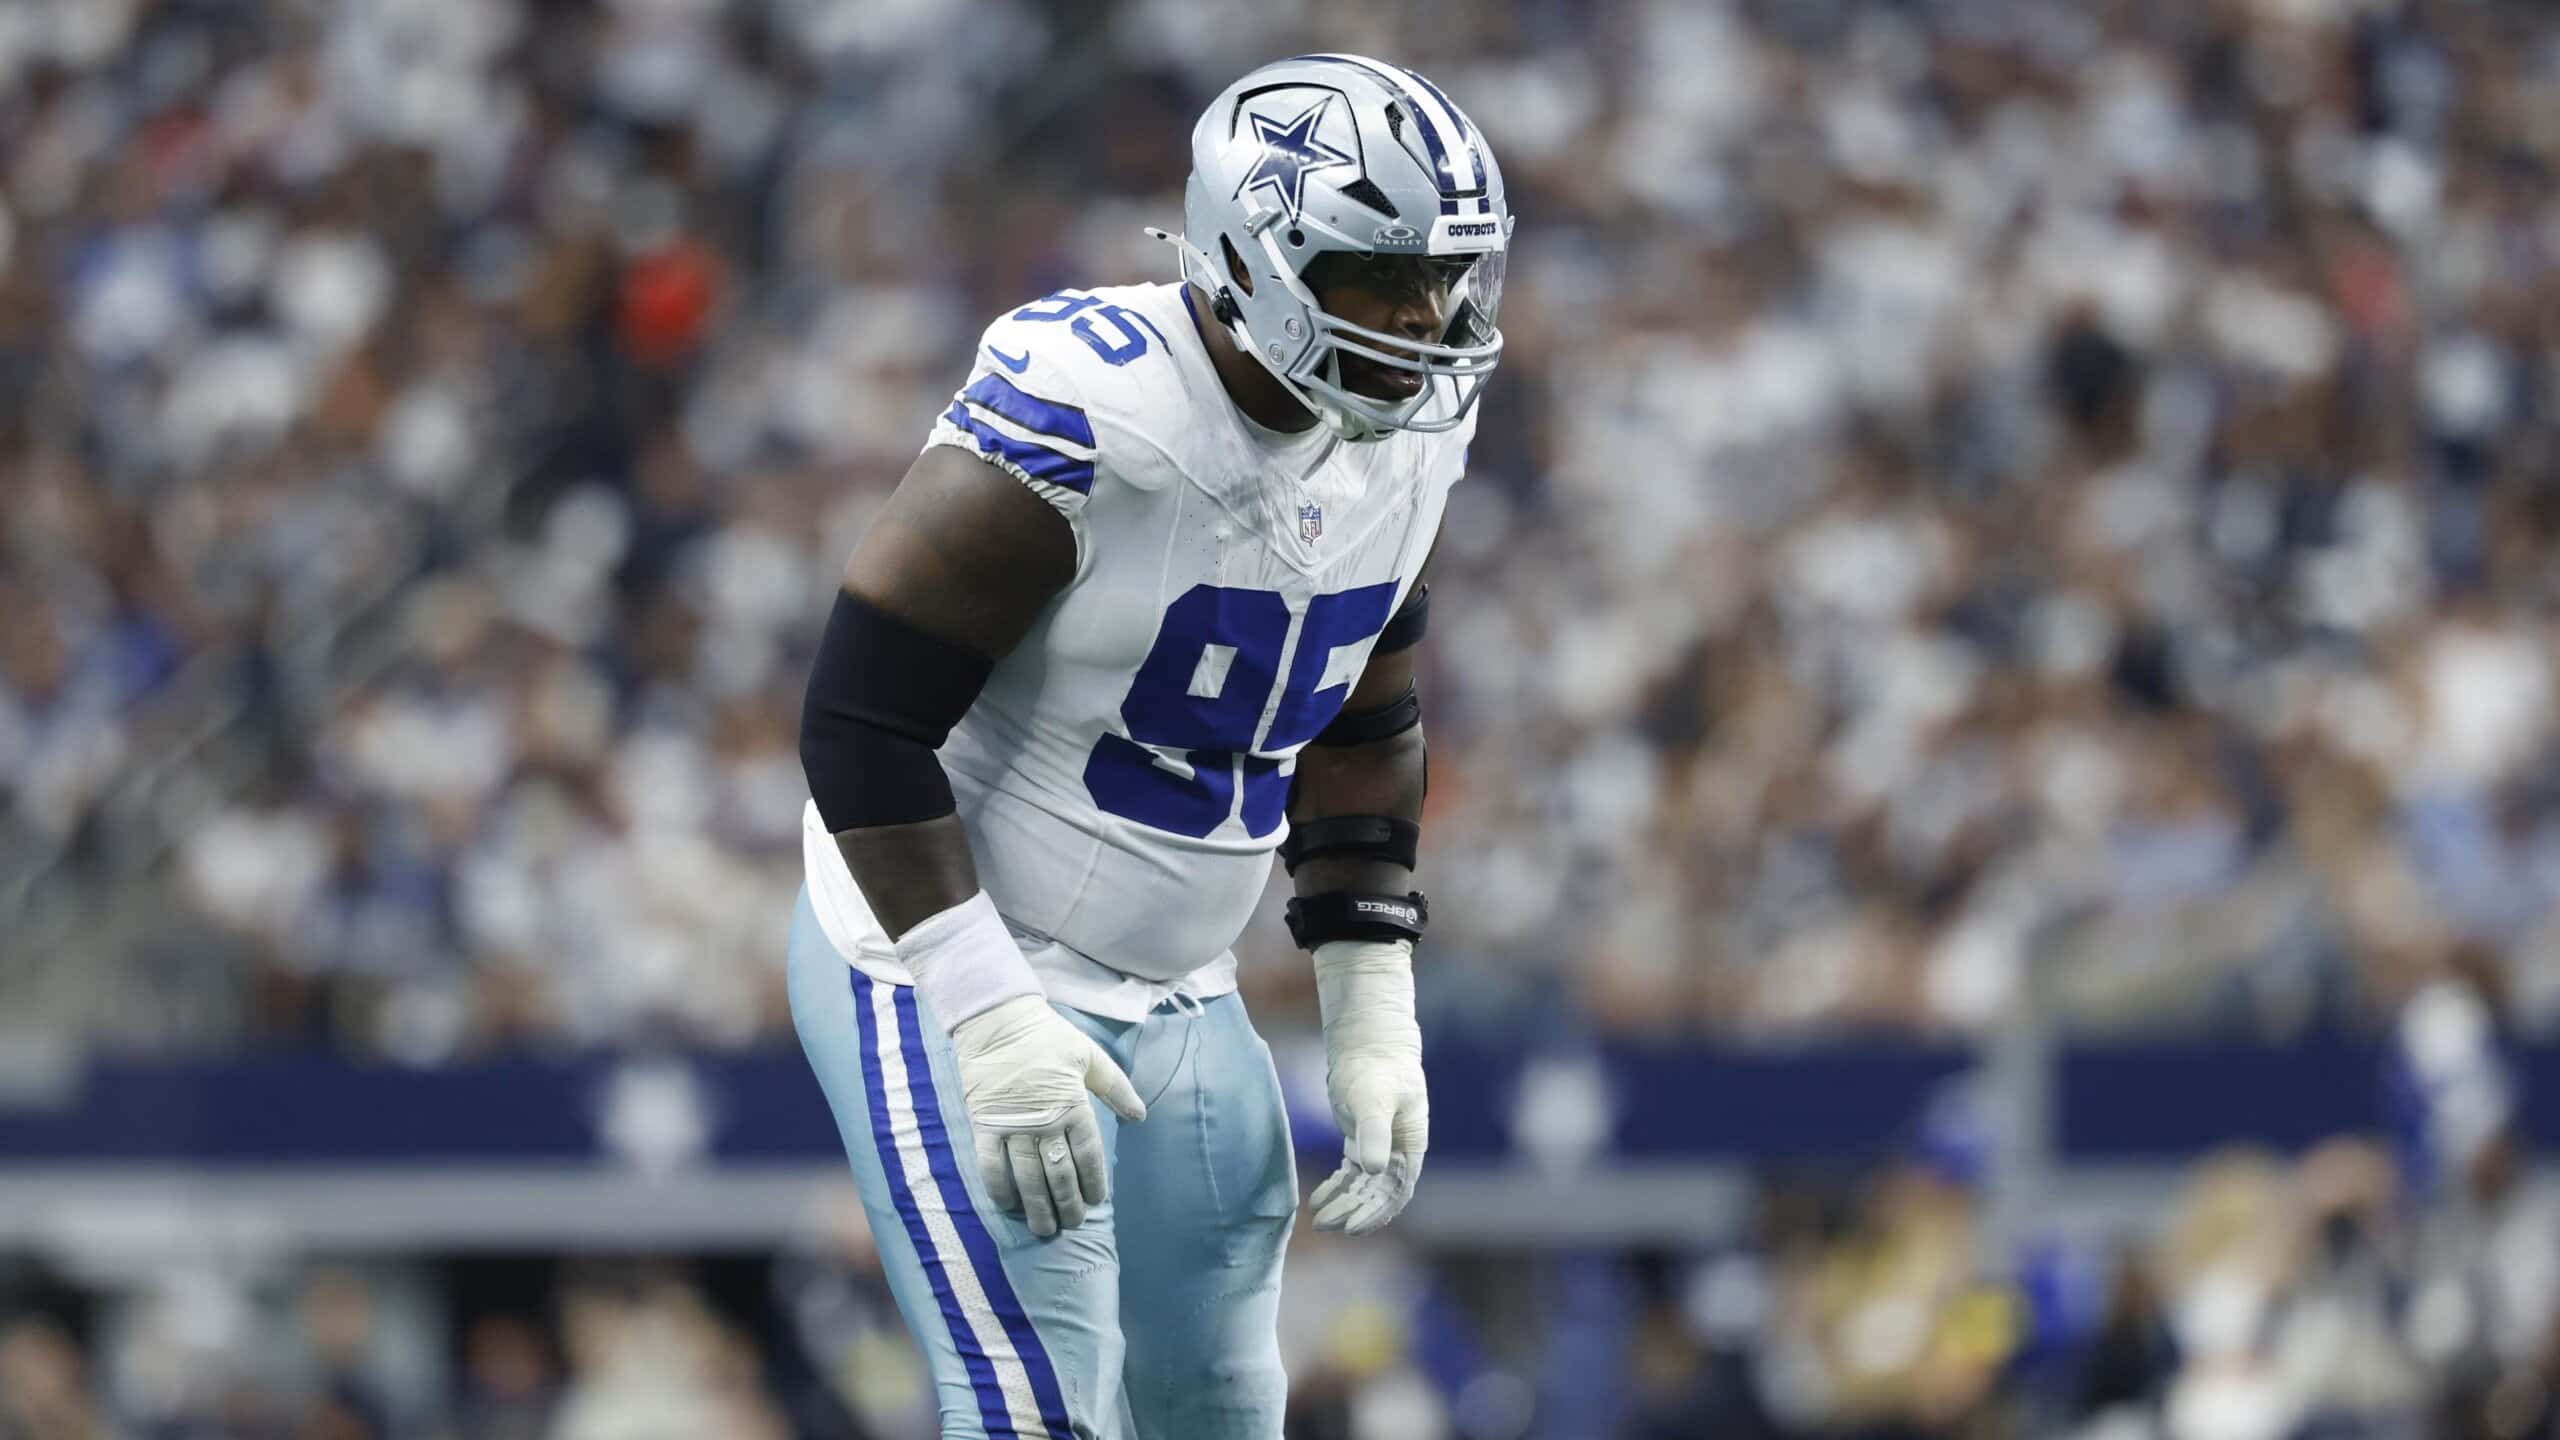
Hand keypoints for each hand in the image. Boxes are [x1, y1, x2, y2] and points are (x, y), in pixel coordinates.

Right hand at [947, 995, 1146, 1236]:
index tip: (1096, 1201)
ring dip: (1037, 1207)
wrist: (997, 1021)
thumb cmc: (1047, 1037)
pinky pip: (991, 1166)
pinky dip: (999, 1189)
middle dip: (1068, 1204)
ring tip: (1045, 1228)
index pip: (1088, 1155)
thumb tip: (1140, 1116)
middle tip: (1072, 1225)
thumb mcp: (1090, 1056)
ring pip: (1027, 1177)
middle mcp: (1044, 1121)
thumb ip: (1116, 1088)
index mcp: (1073, 1105)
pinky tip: (1008, 1206)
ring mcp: (1012, 1125)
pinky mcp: (985, 1125)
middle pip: (1059, 1174)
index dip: (1093, 1182)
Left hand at [1308, 939, 1427, 1234]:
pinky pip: (1350, 1175)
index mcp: (1411, 1147)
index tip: (1352, 1227)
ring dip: (1343, 1205)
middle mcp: (1398, 1153)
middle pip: (1378, 1196)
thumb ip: (1374, 1133)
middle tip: (1327, 1225)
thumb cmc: (1377, 1069)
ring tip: (1318, 1221)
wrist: (1368, 1044)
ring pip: (1362, 1189)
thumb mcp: (1374, 1099)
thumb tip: (1373, 1170)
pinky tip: (1316, 1199)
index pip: (1396, 1192)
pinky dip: (1335, 1188)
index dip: (1376, 1213)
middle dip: (1354, 1213)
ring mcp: (1380, 1149)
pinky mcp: (1361, 1143)